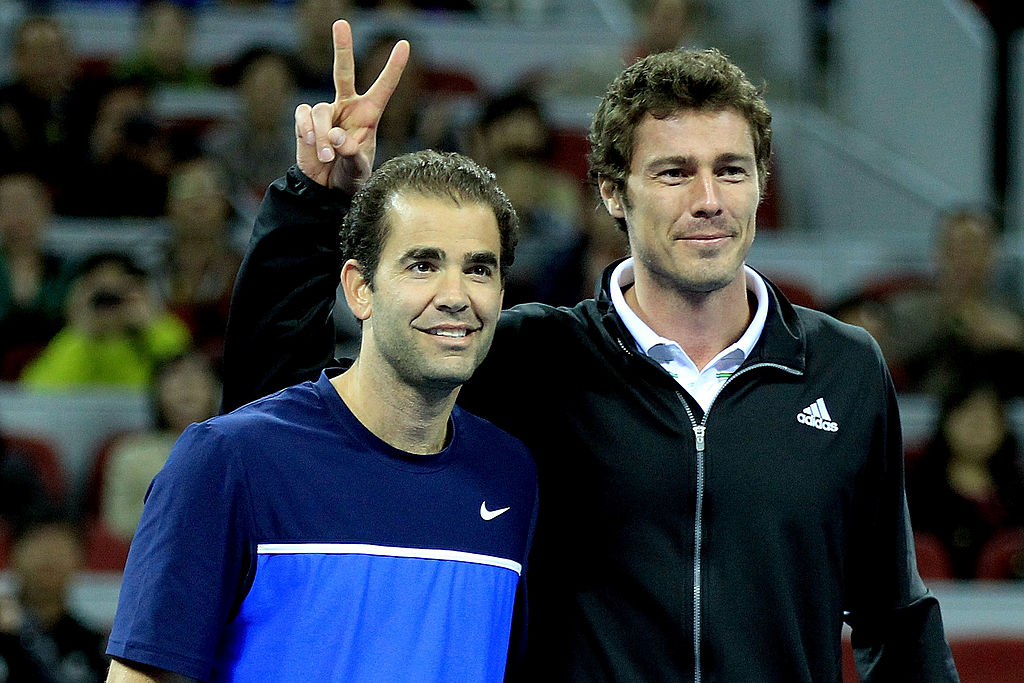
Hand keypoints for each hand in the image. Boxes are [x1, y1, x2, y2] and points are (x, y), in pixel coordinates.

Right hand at [294, 20, 408, 192]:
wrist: (325, 189)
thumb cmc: (350, 177)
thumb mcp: (358, 170)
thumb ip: (352, 155)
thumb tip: (337, 137)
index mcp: (369, 115)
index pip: (383, 87)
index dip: (393, 67)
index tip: (404, 44)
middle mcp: (348, 108)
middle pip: (343, 72)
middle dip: (341, 47)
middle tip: (341, 23)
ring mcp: (326, 112)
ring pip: (320, 110)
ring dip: (322, 136)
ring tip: (328, 156)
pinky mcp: (305, 121)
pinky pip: (303, 116)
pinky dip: (306, 131)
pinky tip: (310, 145)